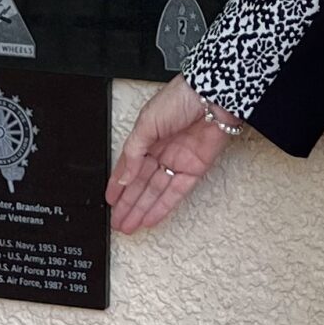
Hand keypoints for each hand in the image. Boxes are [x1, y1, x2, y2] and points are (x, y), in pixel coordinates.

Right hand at [106, 79, 242, 233]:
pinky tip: (151, 218)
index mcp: (146, 137)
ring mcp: (177, 162)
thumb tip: (123, 177)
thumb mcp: (146, 122)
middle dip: (128, 204)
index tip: (110, 200)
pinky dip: (162, 207)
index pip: (128, 166)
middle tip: (118, 222)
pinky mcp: (194, 170)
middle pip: (141, 183)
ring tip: (130, 225)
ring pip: (156, 192)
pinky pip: (176, 193)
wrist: (213, 98)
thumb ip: (133, 152)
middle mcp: (161, 151)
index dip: (118, 184)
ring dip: (142, 209)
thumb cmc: (180, 99)